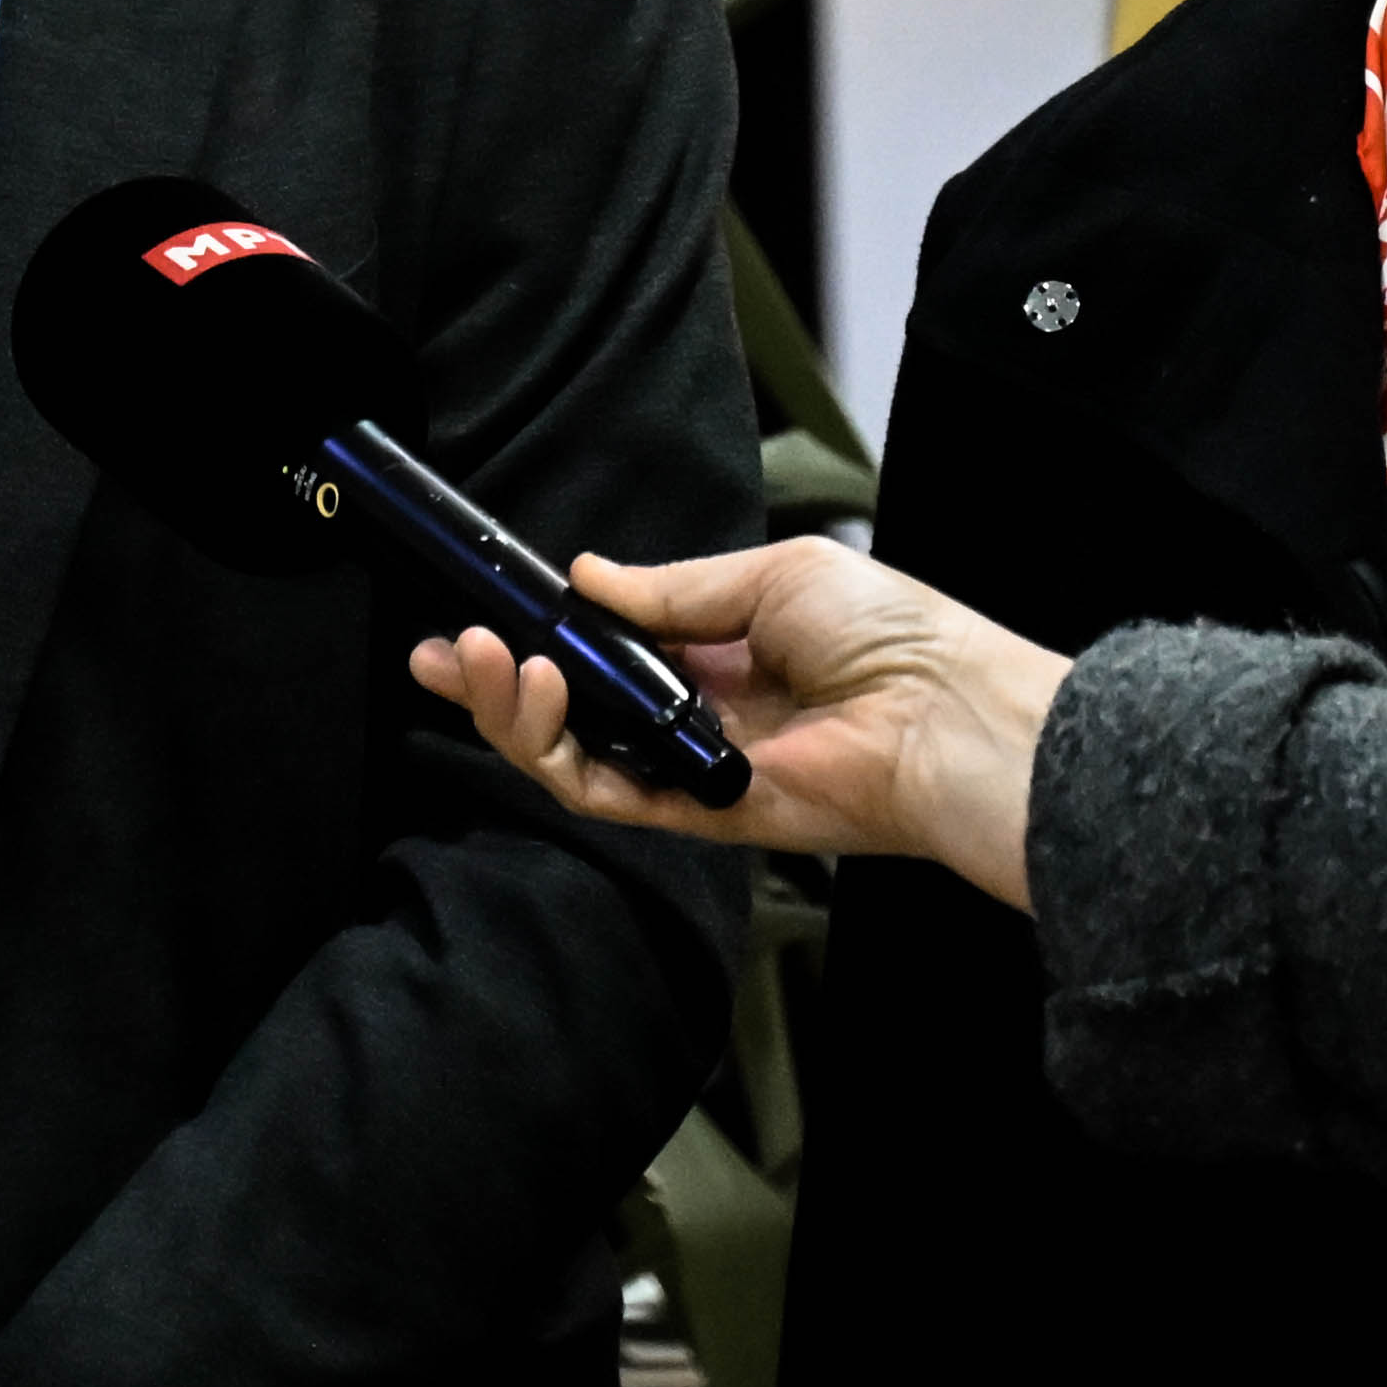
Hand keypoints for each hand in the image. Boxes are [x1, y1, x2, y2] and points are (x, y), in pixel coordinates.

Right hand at [408, 538, 1067, 904]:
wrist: (944, 713)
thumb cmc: (889, 633)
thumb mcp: (771, 574)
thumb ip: (671, 588)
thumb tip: (585, 576)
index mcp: (715, 651)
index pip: (602, 649)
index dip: (538, 634)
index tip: (480, 611)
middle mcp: (693, 712)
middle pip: (569, 708)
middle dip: (495, 681)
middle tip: (442, 652)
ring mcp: (691, 766)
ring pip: (572, 755)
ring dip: (512, 711)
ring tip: (480, 662)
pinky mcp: (699, 812)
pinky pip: (607, 795)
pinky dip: (559, 752)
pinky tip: (535, 693)